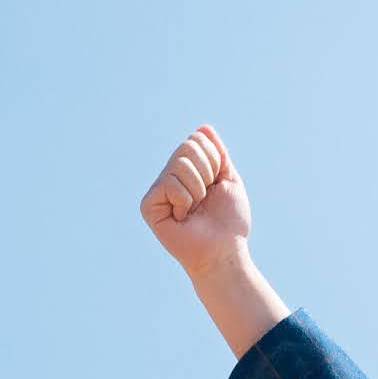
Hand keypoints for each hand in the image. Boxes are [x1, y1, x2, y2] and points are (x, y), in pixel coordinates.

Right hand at [140, 125, 288, 353]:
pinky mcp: (149, 205)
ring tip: (194, 210)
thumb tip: (203, 128)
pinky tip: (182, 217)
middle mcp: (169, 177)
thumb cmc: (229, 221)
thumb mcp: (229, 179)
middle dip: (207, 173)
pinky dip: (185, 200)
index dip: (215, 161)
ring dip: (197, 190)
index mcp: (187, 170)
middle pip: (187, 147)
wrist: (224, 250)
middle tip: (205, 199)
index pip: (197, 139)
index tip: (216, 186)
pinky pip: (170, 183)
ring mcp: (158, 190)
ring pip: (180, 165)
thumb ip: (217, 154)